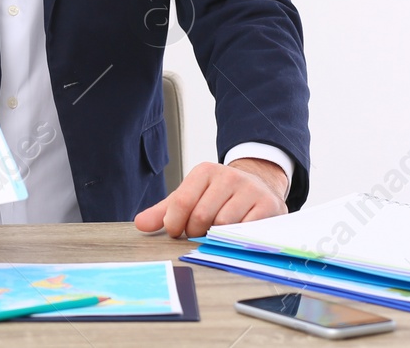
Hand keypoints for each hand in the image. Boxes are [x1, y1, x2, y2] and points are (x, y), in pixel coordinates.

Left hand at [133, 158, 287, 237]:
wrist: (259, 187)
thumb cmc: (219, 197)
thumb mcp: (191, 197)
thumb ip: (165, 211)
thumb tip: (140, 224)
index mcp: (205, 171)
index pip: (181, 201)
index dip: (174, 223)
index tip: (176, 231)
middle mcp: (228, 176)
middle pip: (201, 217)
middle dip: (196, 232)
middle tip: (199, 233)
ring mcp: (250, 190)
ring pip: (223, 225)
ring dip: (217, 236)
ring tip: (218, 231)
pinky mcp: (268, 205)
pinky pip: (245, 230)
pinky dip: (237, 238)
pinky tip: (236, 233)